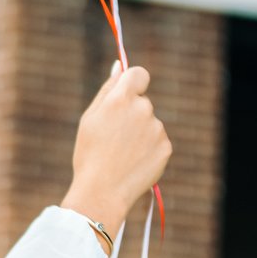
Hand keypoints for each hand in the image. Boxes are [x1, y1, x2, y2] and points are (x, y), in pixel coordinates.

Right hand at [60, 63, 171, 239]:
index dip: (133, 82)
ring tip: (121, 153)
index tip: (127, 93)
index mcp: (121, 98)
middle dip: (131, 113)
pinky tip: (133, 162)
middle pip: (142, 101)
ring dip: (139, 132)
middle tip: (113, 137)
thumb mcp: (90, 118)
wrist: (103, 191)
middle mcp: (143, 109)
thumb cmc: (90, 153)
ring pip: (149, 123)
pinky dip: (148, 148)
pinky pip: (157, 140)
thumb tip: (119, 66)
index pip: (138, 74)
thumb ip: (108, 89)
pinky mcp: (166, 147)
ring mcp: (157, 128)